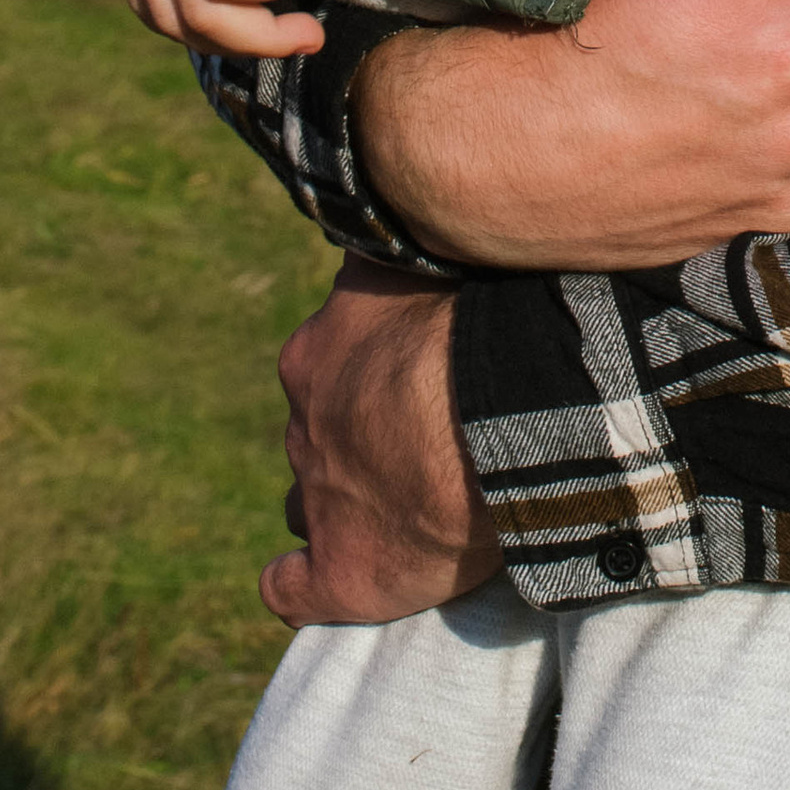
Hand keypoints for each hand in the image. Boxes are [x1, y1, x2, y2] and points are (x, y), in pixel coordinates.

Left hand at [261, 257, 500, 626]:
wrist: (498, 409)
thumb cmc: (477, 319)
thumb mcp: (425, 255)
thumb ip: (400, 243)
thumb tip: (389, 200)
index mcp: (318, 352)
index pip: (325, 364)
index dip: (367, 375)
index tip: (412, 378)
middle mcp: (306, 424)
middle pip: (318, 432)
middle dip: (357, 436)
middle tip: (422, 436)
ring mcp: (318, 498)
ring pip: (306, 501)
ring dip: (337, 501)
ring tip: (392, 505)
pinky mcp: (341, 572)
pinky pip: (290, 589)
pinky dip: (296, 583)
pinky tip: (306, 579)